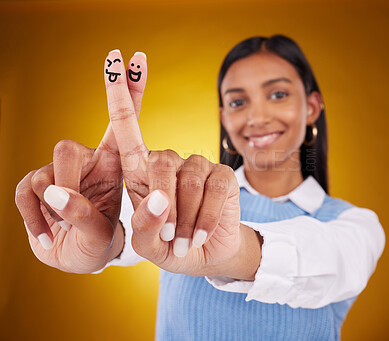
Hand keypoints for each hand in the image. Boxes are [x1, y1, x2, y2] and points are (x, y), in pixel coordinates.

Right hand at [15, 51, 147, 273]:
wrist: (78, 259)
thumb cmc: (99, 242)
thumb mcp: (102, 234)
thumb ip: (85, 216)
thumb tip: (53, 191)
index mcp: (114, 165)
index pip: (124, 121)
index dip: (128, 90)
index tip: (135, 57)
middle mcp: (87, 161)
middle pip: (67, 148)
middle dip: (68, 183)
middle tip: (72, 210)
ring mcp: (59, 172)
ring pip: (44, 173)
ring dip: (55, 206)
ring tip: (68, 228)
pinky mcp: (34, 185)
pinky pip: (24, 192)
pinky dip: (35, 219)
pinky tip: (49, 234)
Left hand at [104, 50, 241, 276]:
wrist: (206, 256)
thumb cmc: (170, 246)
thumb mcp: (148, 244)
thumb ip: (145, 226)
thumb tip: (162, 198)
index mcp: (141, 171)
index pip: (127, 127)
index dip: (119, 93)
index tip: (113, 58)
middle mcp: (169, 160)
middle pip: (160, 163)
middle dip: (164, 207)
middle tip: (169, 239)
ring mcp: (198, 164)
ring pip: (188, 180)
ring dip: (186, 219)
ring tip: (184, 242)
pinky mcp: (223, 174)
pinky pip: (214, 190)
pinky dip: (207, 218)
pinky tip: (202, 233)